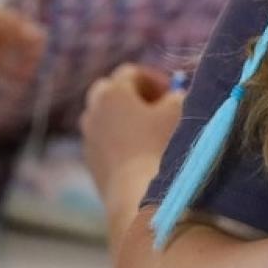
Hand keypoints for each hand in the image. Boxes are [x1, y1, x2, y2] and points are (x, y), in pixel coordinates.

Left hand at [0, 0, 43, 77]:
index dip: (34, 43)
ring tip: (24, 80)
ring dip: (13, 71)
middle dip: (26, 59)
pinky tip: (5, 86)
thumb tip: (40, 35)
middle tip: (31, 70)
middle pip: (16, 50)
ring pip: (3, 63)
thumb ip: (14, 28)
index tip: (39, 53)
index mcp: (2, 22)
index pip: (26, 33)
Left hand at [81, 64, 182, 200]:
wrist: (139, 195)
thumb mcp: (179, 111)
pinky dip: (120, 141)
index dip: (153, 79)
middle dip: (133, 96)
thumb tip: (172, 98)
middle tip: (158, 107)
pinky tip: (142, 156)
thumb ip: (176, 96)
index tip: (171, 93)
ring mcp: (88, 138)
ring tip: (150, 133)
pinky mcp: (90, 162)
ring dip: (125, 119)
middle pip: (110, 92)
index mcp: (112, 92)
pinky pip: (105, 142)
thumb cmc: (161, 145)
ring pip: (105, 118)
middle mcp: (93, 111)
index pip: (130, 73)